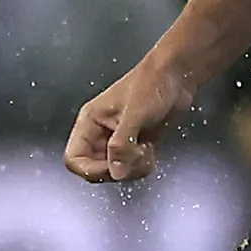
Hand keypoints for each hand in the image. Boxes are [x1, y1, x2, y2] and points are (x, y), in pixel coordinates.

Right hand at [64, 55, 197, 184]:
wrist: (176, 77)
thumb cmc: (151, 84)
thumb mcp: (134, 114)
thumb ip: (122, 144)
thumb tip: (116, 173)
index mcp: (90, 122)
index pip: (74, 158)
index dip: (91, 170)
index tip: (114, 167)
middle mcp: (100, 134)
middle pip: (95, 170)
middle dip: (117, 169)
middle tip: (135, 155)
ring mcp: (117, 141)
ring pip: (115, 172)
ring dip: (133, 169)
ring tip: (145, 150)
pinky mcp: (134, 145)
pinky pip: (131, 169)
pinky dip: (142, 167)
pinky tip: (150, 150)